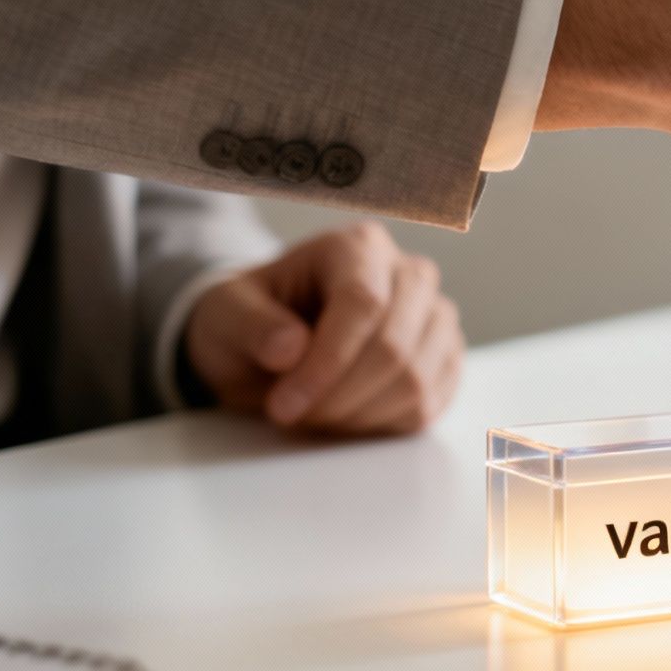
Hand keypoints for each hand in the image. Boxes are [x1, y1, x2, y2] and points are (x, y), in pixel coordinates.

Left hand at [183, 222, 463, 435]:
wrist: (273, 341)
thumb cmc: (252, 318)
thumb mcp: (226, 312)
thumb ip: (251, 324)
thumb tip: (289, 349)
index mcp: (358, 246)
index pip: (363, 304)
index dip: (326, 363)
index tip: (282, 405)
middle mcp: (409, 273)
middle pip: (395, 346)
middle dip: (338, 396)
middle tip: (291, 415)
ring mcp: (435, 316)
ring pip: (415, 380)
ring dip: (357, 415)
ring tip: (314, 414)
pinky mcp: (444, 358)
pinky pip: (427, 404)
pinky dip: (381, 424)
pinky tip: (345, 416)